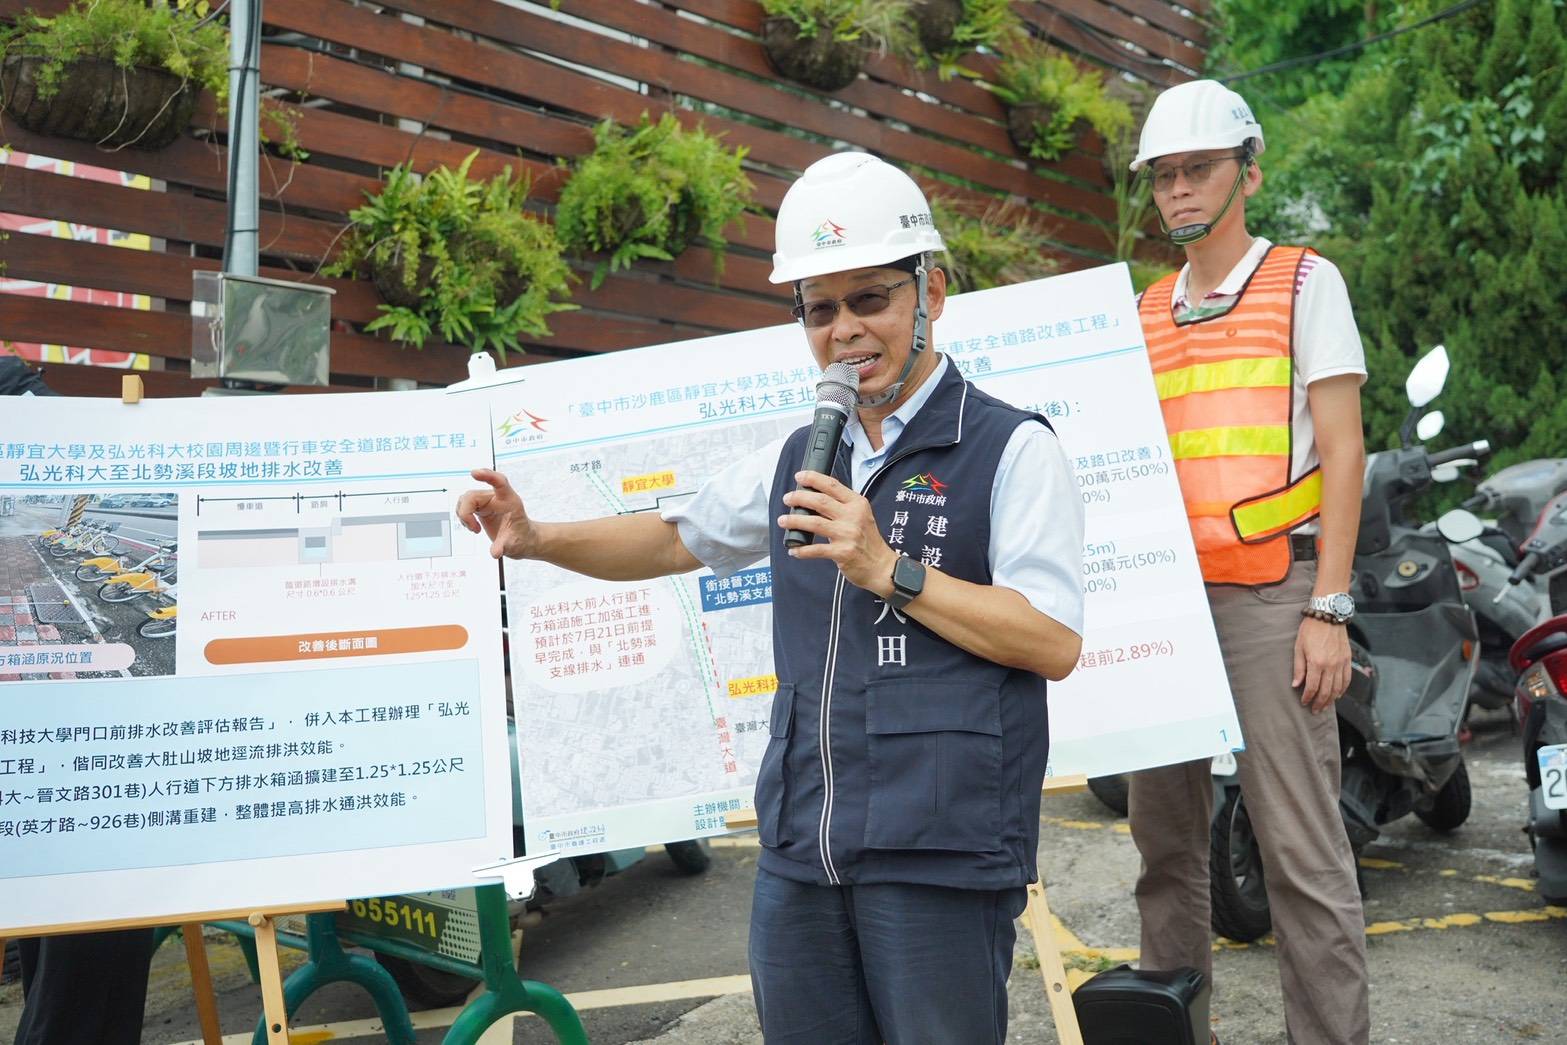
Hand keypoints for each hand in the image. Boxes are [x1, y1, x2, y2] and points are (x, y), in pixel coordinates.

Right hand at [455, 468, 534, 559]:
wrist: (523, 540)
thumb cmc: (522, 538)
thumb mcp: (515, 545)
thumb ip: (504, 547)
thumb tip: (495, 553)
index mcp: (509, 500)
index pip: (499, 482)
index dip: (487, 476)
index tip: (475, 473)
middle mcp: (496, 498)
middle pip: (472, 495)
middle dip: (466, 512)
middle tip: (474, 530)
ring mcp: (487, 502)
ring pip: (465, 500)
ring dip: (464, 515)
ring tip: (474, 530)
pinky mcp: (480, 508)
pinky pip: (464, 506)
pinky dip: (464, 518)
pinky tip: (473, 528)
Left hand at [779, 471, 897, 595]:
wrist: (881, 566)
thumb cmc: (868, 540)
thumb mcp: (861, 515)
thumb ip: (842, 505)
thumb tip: (814, 497)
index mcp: (857, 504)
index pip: (833, 485)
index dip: (813, 479)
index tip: (800, 476)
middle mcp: (853, 517)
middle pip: (820, 501)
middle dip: (799, 498)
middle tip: (788, 498)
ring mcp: (847, 535)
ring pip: (814, 523)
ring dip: (795, 521)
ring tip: (783, 521)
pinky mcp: (842, 553)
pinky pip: (815, 550)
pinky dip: (801, 549)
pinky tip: (793, 549)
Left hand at [1293, 616, 1350, 712]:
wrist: (1328, 616)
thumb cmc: (1310, 630)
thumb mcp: (1298, 648)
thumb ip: (1298, 668)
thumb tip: (1296, 685)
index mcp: (1317, 663)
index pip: (1313, 687)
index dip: (1308, 697)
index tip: (1304, 703)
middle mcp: (1331, 665)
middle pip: (1326, 691)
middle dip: (1320, 703)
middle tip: (1315, 710)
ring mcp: (1341, 663)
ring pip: (1338, 688)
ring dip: (1331, 699)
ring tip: (1325, 706)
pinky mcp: (1347, 659)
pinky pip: (1347, 679)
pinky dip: (1343, 689)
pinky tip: (1338, 695)